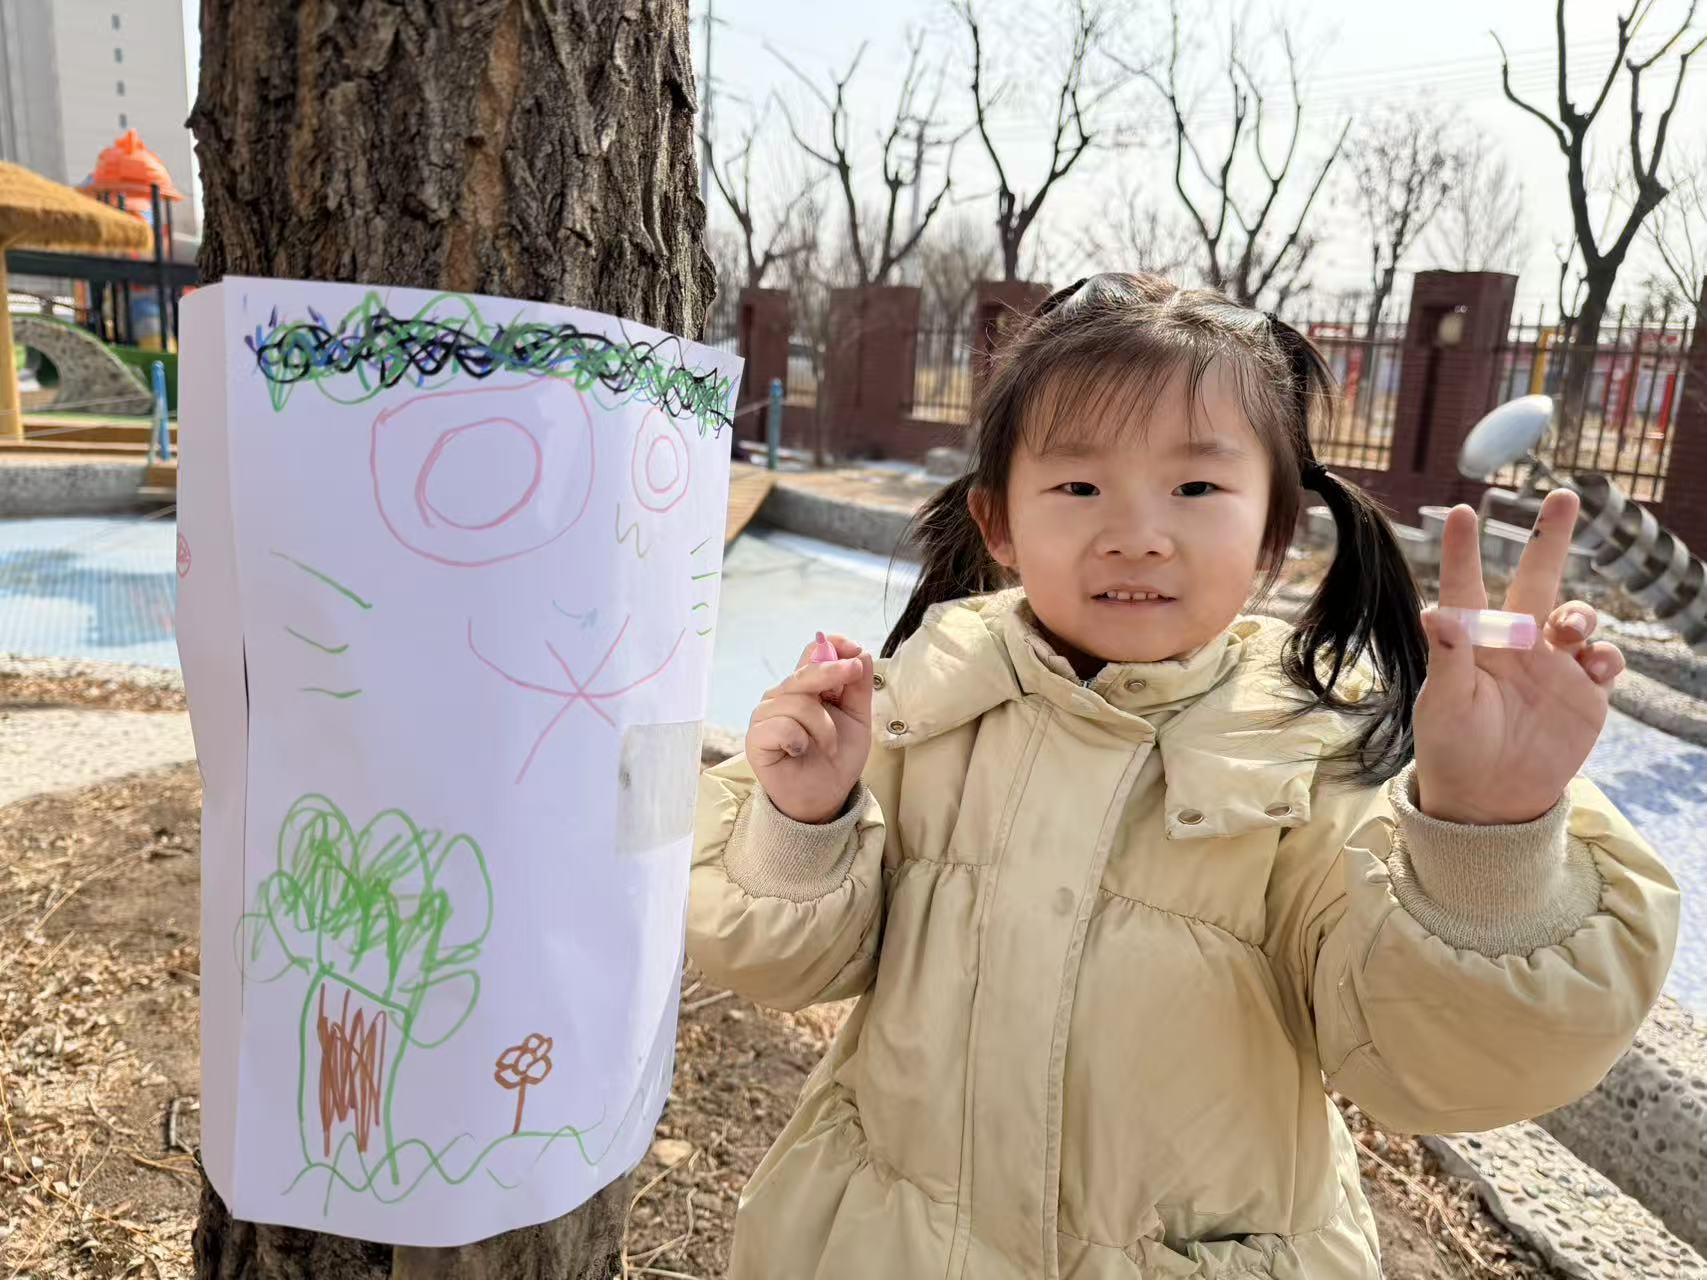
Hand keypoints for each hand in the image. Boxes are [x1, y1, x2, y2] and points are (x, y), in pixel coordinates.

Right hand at [747, 634, 874, 823]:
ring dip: (823, 727)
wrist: (824, 797)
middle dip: (832, 671)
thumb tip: (861, 654)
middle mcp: (782, 696)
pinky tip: (800, 751)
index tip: (854, 648)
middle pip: (804, 672)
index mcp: (806, 688)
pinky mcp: (756, 738)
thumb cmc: (838, 757)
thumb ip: (858, 687)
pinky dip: (799, 740)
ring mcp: (766, 716)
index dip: (831, 645)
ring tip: (829, 747)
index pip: (812, 653)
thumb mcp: (858, 719)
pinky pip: (781, 726)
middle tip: (853, 672)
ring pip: (798, 702)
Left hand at [1413, 489, 1624, 824]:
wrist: (1491, 800)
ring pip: (1577, 617)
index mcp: (1472, 641)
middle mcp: (1514, 643)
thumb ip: (1446, 658)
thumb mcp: (1443, 705)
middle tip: (1563, 495)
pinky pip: (1605, 660)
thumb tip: (1436, 612)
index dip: (1462, 549)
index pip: (1467, 585)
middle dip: (1551, 538)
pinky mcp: (1584, 693)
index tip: (1461, 511)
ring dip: (1581, 612)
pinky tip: (1595, 666)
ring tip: (1571, 629)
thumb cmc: (1453, 748)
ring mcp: (1552, 666)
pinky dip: (1606, 655)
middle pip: (1536, 579)